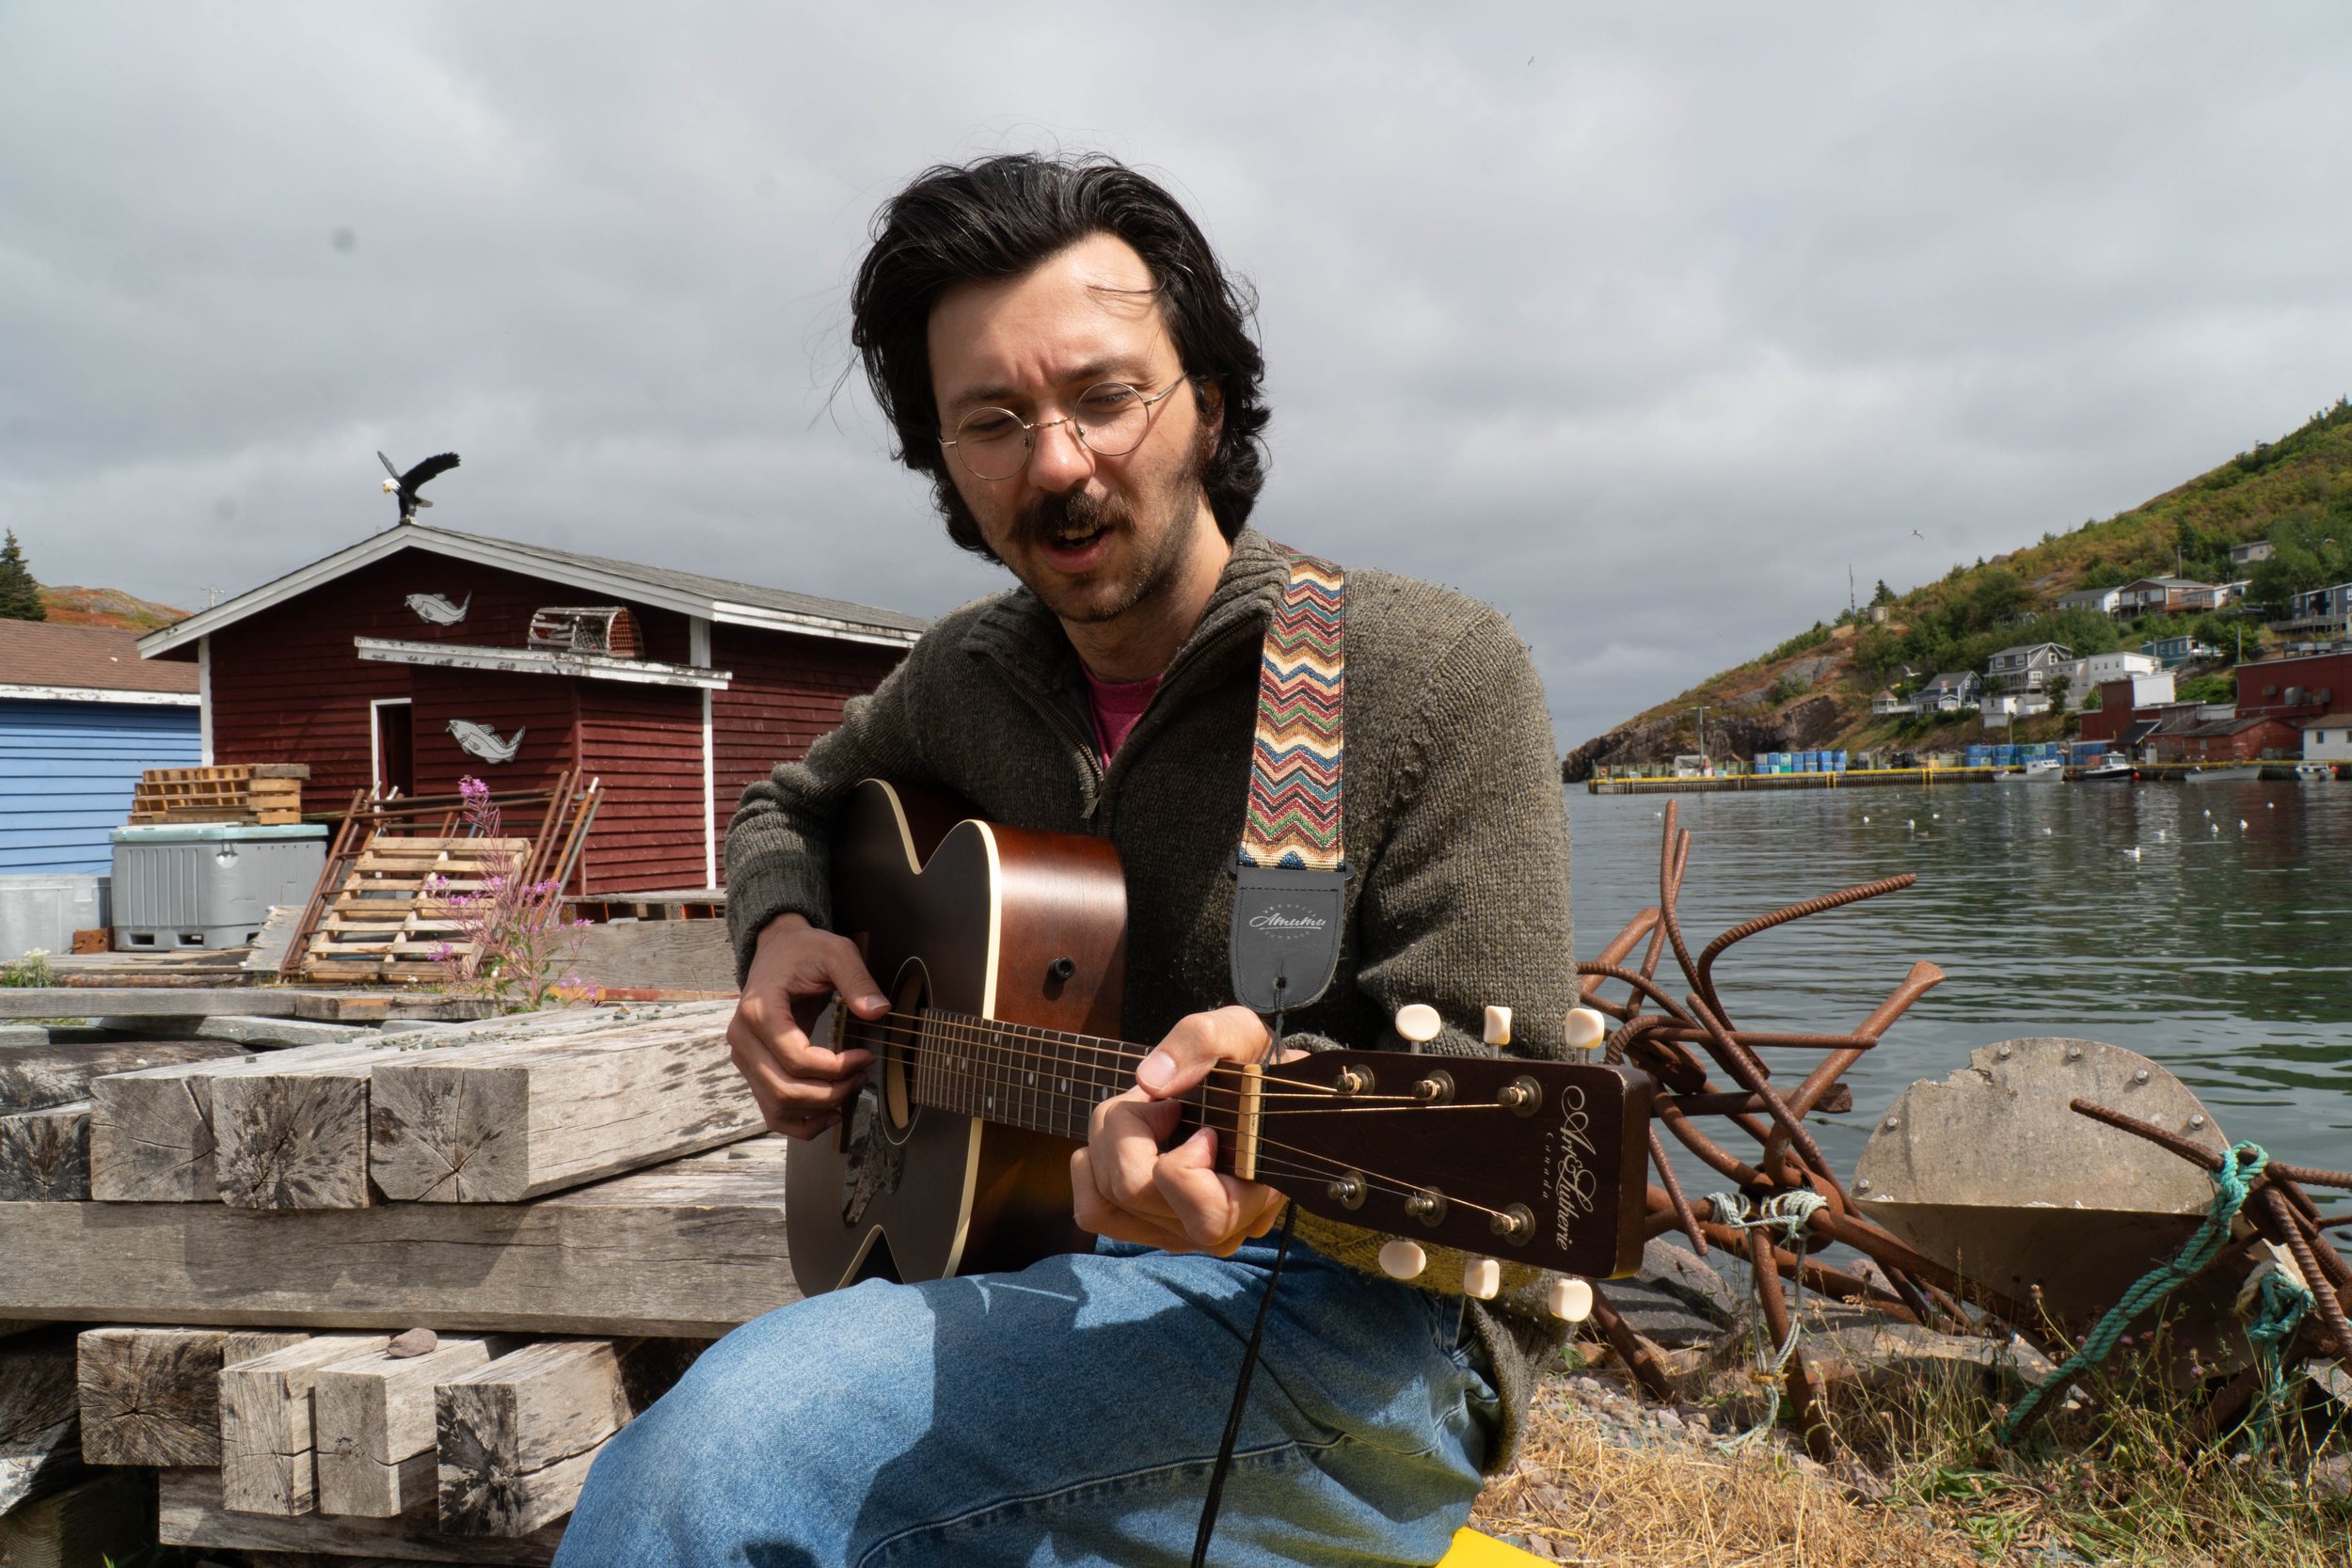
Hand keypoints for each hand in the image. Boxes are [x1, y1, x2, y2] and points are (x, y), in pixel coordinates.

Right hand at [727, 913, 888, 1138]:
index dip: (835, 1067)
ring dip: (818, 1109)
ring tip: (850, 1091)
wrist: (777, 951)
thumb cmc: (806, 951)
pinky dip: (800, 1122)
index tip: (865, 1056)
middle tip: (861, 1077)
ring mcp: (744, 1057)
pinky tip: (830, 1114)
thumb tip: (878, 1011)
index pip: (795, 1058)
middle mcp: (743, 1038)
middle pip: (784, 1089)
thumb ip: (857, 980)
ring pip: (777, 1106)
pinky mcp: (752, 1069)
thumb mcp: (836, 952)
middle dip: (830, 1092)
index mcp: (759, 1010)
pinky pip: (772, 1111)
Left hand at [1070, 1005, 1298, 1254]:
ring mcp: (1182, 1233)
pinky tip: (1121, 1139)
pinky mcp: (1151, 1228)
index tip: (1204, 1126)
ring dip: (1109, 1141)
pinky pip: (1093, 1211)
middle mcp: (1221, 1229)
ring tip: (1146, 1113)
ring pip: (1107, 1200)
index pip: (1207, 1212)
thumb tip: (1149, 1081)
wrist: (1252, 1094)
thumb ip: (1202, 1042)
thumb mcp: (1240, 1034)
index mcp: (1256, 1193)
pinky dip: (1092, 1168)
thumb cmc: (1252, 1067)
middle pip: (1134, 1191)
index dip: (1185, 1162)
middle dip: (1129, 1126)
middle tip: (1163, 1102)